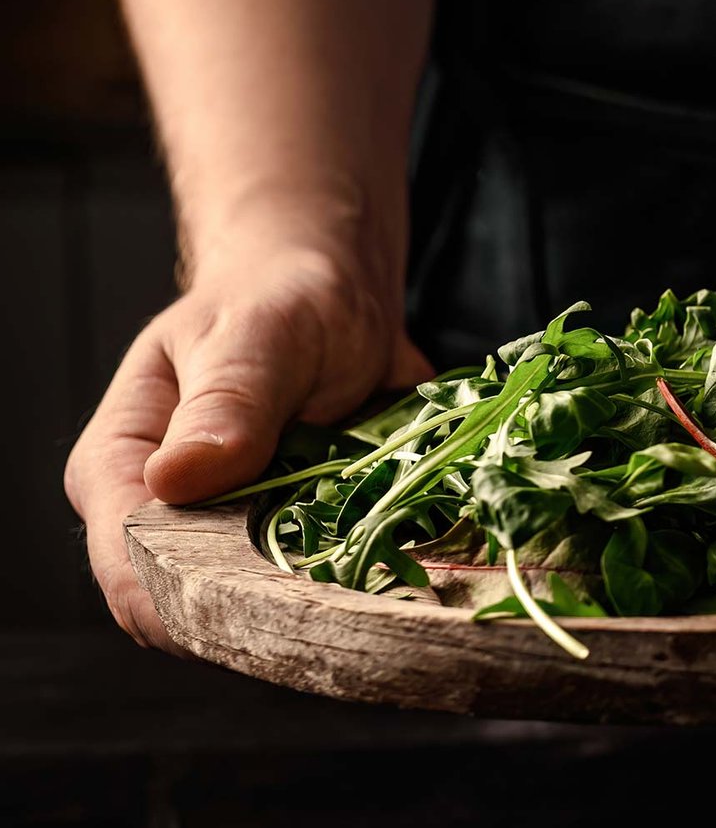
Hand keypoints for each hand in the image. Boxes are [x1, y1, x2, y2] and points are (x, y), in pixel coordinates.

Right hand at [63, 240, 429, 650]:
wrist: (329, 294)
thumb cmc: (278, 299)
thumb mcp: (259, 332)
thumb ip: (227, 400)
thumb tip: (178, 477)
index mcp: (119, 468)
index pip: (130, 565)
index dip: (191, 600)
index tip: (270, 605)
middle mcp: (163, 517)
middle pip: (194, 607)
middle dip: (270, 614)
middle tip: (350, 600)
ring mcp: (227, 538)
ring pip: (262, 610)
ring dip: (326, 605)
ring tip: (384, 587)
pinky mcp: (287, 544)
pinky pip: (320, 588)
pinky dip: (363, 584)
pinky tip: (404, 572)